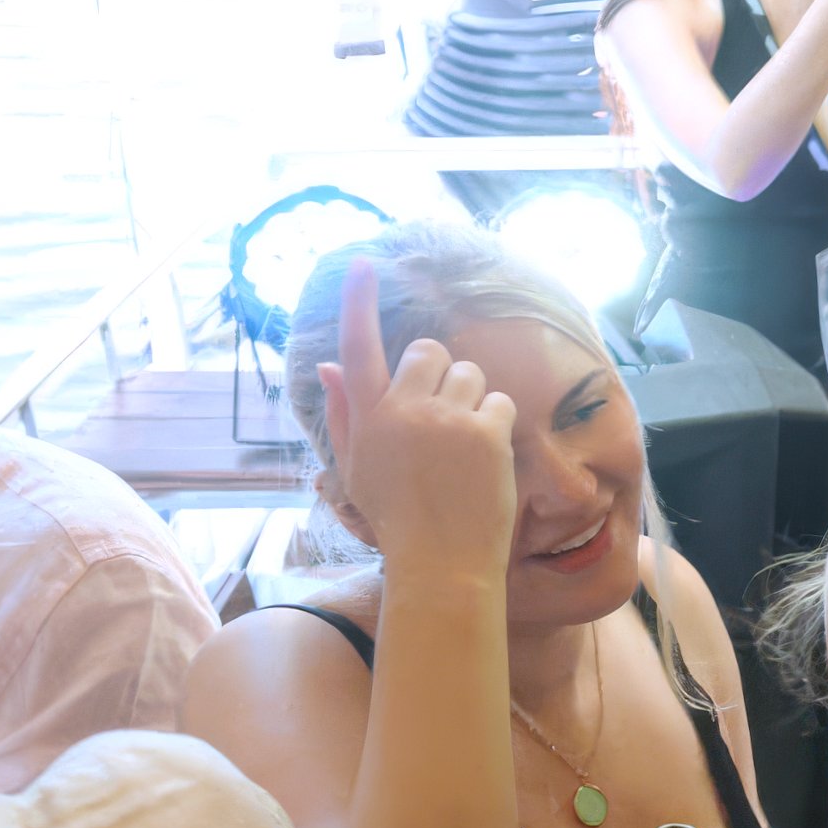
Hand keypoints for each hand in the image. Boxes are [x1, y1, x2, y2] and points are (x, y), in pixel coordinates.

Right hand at [314, 259, 517, 579]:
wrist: (441, 562)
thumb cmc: (397, 519)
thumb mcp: (357, 469)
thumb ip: (345, 414)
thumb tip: (329, 366)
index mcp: (367, 419)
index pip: (356, 349)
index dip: (358, 304)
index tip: (361, 265)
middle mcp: (402, 410)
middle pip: (428, 351)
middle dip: (438, 374)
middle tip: (440, 418)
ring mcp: (446, 419)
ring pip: (469, 374)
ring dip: (470, 400)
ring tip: (462, 447)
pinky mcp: (485, 431)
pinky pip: (498, 401)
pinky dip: (495, 424)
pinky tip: (484, 459)